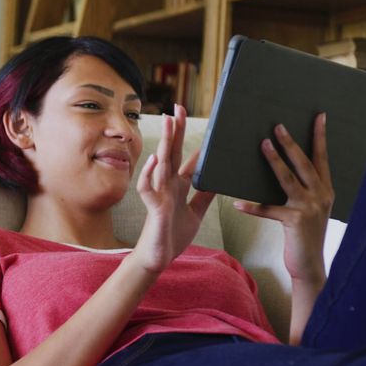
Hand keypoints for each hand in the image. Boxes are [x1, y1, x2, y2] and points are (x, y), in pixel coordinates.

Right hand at [131, 105, 216, 274]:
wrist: (159, 258)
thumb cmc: (173, 235)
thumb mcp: (196, 213)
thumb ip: (204, 196)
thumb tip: (217, 180)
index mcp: (178, 187)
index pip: (186, 159)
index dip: (192, 141)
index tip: (200, 124)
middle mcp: (168, 186)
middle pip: (172, 153)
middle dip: (175, 130)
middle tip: (178, 107)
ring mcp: (160, 194)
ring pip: (161, 163)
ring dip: (164, 142)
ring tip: (167, 122)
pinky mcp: (154, 207)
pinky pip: (148, 188)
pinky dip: (149, 173)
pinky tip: (154, 160)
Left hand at [234, 113, 332, 282]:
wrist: (310, 265)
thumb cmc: (305, 234)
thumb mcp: (310, 209)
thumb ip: (303, 189)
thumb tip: (284, 167)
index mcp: (326, 190)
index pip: (322, 158)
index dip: (320, 137)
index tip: (319, 116)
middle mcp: (321, 195)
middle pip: (304, 163)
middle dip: (291, 143)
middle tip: (278, 126)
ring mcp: (309, 208)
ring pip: (288, 179)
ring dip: (274, 160)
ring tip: (263, 144)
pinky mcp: (294, 222)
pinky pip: (268, 210)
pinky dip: (252, 207)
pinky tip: (238, 204)